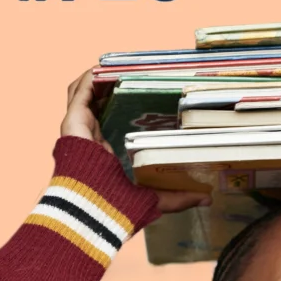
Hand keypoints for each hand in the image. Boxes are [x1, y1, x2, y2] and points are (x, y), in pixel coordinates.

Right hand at [61, 68, 208, 213]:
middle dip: (114, 86)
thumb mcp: (157, 200)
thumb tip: (207, 199)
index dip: (126, 106)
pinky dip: (93, 78)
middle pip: (98, 103)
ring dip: (101, 78)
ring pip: (85, 93)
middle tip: (135, 75)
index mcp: (104, 155)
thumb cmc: (118, 211)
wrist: (93, 214)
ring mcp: (79, 130)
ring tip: (121, 66)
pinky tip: (108, 69)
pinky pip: (80, 92)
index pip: (111, 122)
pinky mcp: (73, 122)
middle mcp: (89, 139)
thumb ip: (179, 196)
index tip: (146, 94)